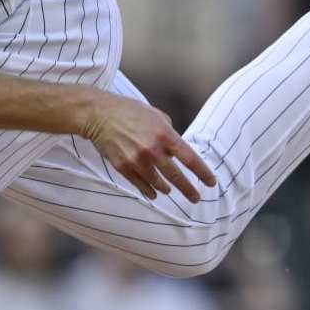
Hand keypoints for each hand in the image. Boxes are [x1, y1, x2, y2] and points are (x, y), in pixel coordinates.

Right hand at [80, 92, 216, 201]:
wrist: (99, 115)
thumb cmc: (129, 111)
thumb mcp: (156, 115)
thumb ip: (169, 132)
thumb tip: (176, 148)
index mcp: (165, 135)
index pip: (190, 159)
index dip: (202, 173)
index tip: (211, 183)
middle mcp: (153, 150)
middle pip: (176, 176)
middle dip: (188, 190)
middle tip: (196, 198)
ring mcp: (137, 161)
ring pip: (158, 183)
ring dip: (166, 189)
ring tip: (170, 191)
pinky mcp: (124, 167)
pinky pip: (140, 185)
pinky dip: (149, 191)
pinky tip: (154, 194)